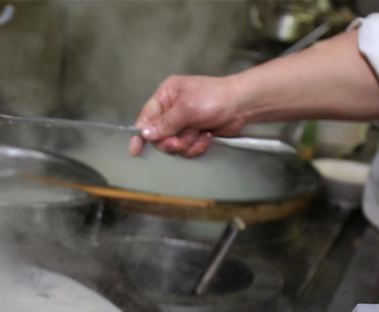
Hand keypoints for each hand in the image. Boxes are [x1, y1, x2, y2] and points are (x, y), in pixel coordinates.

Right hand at [130, 75, 245, 156]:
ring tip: (199, 134)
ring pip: (174, 145)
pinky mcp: (194, 135)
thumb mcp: (187, 108)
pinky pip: (187, 149)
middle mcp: (172, 110)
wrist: (243, 105)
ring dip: (187, 144)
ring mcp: (183, 124)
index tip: (135, 149)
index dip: (141, 134)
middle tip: (181, 141)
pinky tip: (207, 136)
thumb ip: (165, 122)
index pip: (146, 117)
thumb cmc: (215, 98)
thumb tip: (144, 133)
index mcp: (166, 96)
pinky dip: (197, 146)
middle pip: (159, 136)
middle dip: (171, 141)